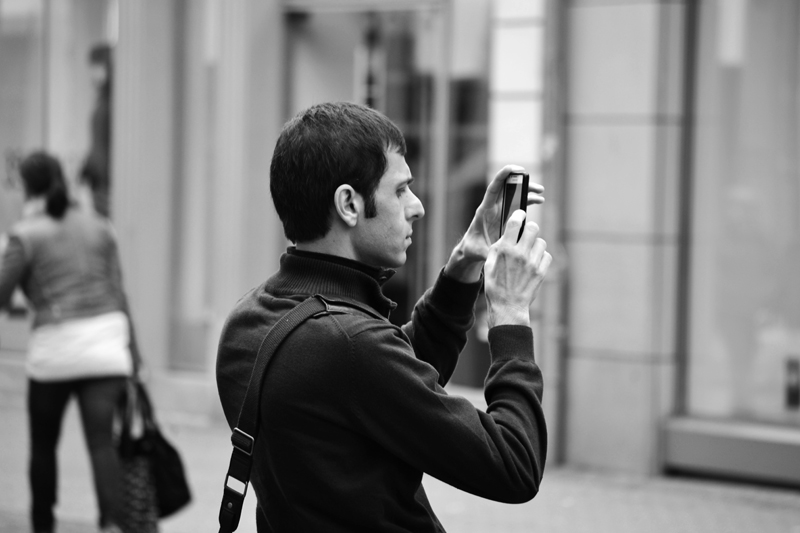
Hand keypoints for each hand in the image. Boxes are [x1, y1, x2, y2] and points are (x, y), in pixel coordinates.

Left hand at [444, 166, 543, 282]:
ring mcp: (499, 210)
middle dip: (522, 183)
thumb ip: (489, 252)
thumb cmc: (473, 248)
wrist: (472, 249)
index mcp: (484, 210)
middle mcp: (492, 207)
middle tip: (537, 186)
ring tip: (541, 192)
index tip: (515, 168)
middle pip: (507, 189)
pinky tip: (538, 200)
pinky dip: (528, 200)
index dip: (502, 176)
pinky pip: (517, 203)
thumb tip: (500, 256)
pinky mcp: (505, 215)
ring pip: (514, 195)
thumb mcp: (480, 251)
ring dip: (527, 191)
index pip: (493, 188)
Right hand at [484, 211, 551, 327]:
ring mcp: (532, 263)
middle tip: (526, 234)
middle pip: (533, 227)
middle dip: (530, 228)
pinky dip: (541, 257)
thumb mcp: (489, 264)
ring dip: (535, 245)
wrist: (508, 307)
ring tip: (529, 253)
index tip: (520, 214)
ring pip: (541, 242)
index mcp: (505, 249)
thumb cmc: (495, 286)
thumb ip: (498, 247)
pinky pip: (546, 256)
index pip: (515, 222)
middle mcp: (520, 253)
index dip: (519, 215)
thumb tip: (507, 234)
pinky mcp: (541, 271)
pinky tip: (534, 263)